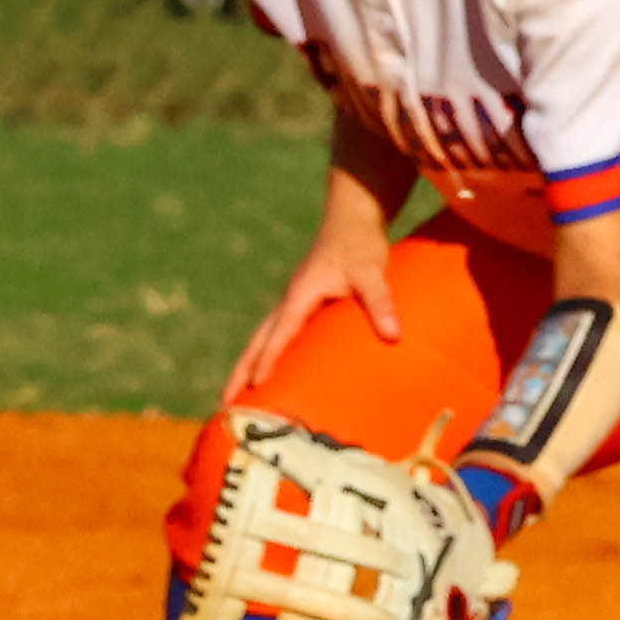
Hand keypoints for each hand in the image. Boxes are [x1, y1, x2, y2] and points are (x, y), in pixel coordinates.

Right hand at [228, 210, 400, 401]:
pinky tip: (271, 370)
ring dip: (249, 364)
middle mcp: (291, 299)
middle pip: (259, 340)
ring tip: (237, 394)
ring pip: (264, 337)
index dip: (268, 358)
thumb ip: (381, 302)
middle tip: (225, 402)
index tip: (255, 384)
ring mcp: (295, 300)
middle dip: (242, 370)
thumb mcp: (373, 272)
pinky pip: (279, 332)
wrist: (352, 216)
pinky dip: (268, 352)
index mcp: (301, 295)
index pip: (280, 332)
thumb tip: (393, 335)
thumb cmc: (360, 243)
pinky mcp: (303, 301)